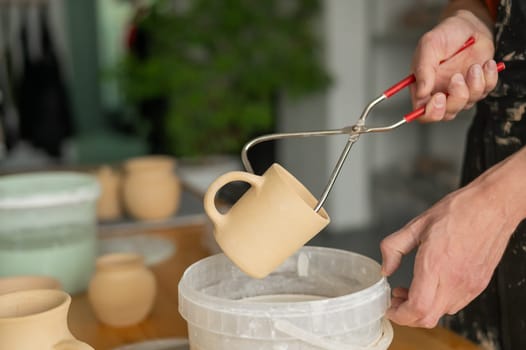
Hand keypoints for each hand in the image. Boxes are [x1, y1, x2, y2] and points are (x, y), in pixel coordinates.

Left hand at [380, 149, 525, 327]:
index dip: (399, 314)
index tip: (389, 307)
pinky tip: (431, 285)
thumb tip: (386, 267)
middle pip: (427, 318)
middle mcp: (454, 280)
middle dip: (407, 315)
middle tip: (396, 300)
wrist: (492, 206)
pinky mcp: (479, 284)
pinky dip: (439, 302)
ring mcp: (469, 285)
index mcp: (436, 265)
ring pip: (441, 313)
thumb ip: (394, 248)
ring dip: (423, 309)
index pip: (417, 308)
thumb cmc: (459, 211)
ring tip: (411, 290)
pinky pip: (456, 304)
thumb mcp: (416, 226)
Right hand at [412, 9, 496, 121]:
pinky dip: (488, 78)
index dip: (431, 112)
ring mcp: (460, 91)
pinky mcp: (478, 86)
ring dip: (473, 85)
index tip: (439, 97)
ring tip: (473, 66)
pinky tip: (484, 64)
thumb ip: (423, 70)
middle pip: (447, 114)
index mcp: (424, 87)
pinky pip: (486, 91)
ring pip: (468, 104)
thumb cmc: (446, 34)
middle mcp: (441, 93)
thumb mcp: (429, 46)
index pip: (423, 113)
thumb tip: (421, 93)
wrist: (469, 26)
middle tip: (457, 78)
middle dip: (456, 98)